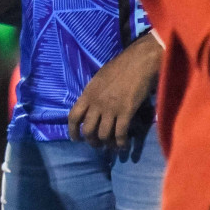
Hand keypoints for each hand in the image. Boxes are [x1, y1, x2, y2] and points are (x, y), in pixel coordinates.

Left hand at [68, 34, 161, 148]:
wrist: (137, 62)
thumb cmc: (119, 68)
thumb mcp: (98, 80)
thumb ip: (93, 94)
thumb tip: (90, 106)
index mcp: (87, 94)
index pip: (73, 116)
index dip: (72, 131)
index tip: (75, 139)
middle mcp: (96, 103)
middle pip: (88, 129)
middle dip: (91, 141)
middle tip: (97, 145)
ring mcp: (111, 108)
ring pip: (103, 134)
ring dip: (106, 143)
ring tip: (110, 146)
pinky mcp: (126, 112)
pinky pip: (120, 133)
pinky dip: (121, 143)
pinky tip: (123, 146)